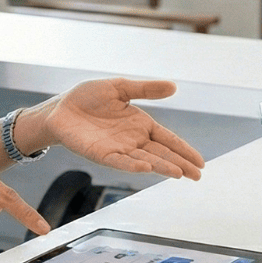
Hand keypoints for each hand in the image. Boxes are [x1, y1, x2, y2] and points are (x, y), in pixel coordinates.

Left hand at [28, 78, 204, 179]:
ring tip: (180, 173)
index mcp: (141, 124)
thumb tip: (174, 86)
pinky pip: (120, 161)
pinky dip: (133, 165)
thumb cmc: (88, 98)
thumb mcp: (120, 88)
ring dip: (162, 167)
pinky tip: (147, 168)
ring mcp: (118, 149)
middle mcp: (133, 140)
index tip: (201, 162)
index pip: (168, 139)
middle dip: (181, 164)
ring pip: (145, 160)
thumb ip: (145, 90)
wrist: (61, 108)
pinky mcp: (101, 154)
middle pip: (162, 154)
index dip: (185, 150)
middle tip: (198, 175)